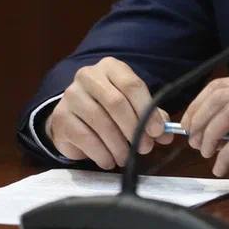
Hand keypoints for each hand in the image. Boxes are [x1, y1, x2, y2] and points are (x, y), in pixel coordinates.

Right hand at [46, 57, 174, 169]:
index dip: (147, 110)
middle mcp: (88, 76)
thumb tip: (167, 134)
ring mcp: (71, 95)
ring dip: (118, 145)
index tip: (157, 131)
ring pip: (100, 122)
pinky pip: (85, 137)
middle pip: (116, 103)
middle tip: (144, 148)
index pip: (132, 85)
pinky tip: (109, 160)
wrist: (74, 116)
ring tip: (127, 158)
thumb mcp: (133, 107)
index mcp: (110, 67)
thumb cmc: (109, 109)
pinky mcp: (61, 117)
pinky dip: (101, 153)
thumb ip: (151, 118)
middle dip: (134, 129)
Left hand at [179, 75, 228, 182]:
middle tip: (192, 140)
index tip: (187, 123)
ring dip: (209, 135)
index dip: (198, 104)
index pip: (221, 85)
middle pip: (220, 97)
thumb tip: (202, 126)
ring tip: (205, 152)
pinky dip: (224, 156)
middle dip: (198, 118)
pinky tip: (221, 167)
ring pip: (227, 114)